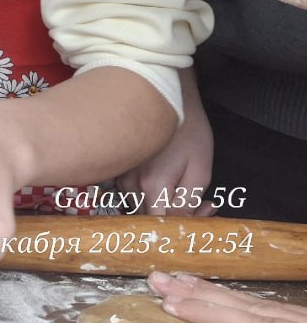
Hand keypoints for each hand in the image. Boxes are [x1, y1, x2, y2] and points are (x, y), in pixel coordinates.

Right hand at [117, 75, 214, 216]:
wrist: (164, 98)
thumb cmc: (188, 131)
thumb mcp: (200, 168)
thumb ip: (189, 201)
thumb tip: (183, 223)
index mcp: (153, 184)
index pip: (163, 222)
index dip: (184, 224)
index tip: (203, 213)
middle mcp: (131, 182)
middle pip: (151, 215)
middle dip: (176, 214)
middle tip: (202, 201)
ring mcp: (121, 174)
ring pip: (141, 204)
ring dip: (163, 202)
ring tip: (186, 185)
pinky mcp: (119, 167)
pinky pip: (133, 191)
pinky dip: (150, 192)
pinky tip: (166, 178)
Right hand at [149, 271, 306, 322]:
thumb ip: (234, 322)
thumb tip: (198, 316)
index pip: (233, 318)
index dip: (198, 310)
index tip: (168, 303)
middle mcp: (284, 318)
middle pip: (233, 302)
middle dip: (192, 291)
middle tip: (158, 279)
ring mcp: (294, 314)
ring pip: (245, 298)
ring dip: (207, 288)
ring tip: (177, 278)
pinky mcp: (299, 315)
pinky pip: (261, 301)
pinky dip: (234, 294)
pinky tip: (220, 291)